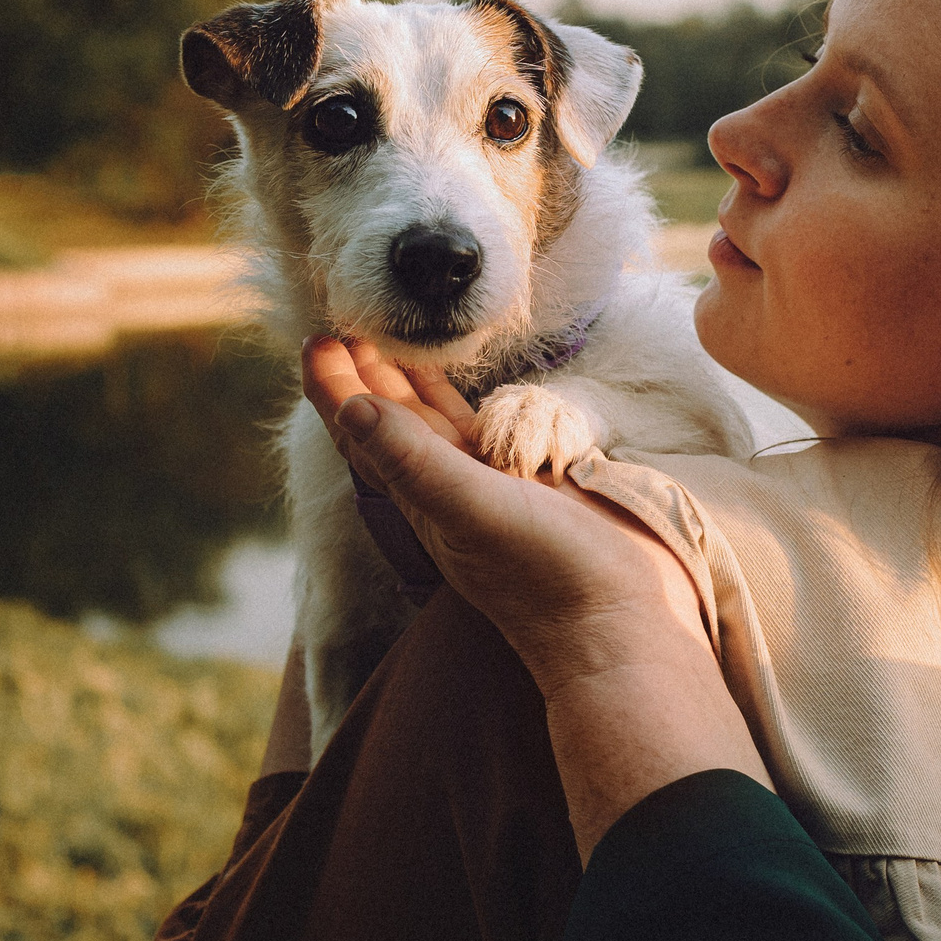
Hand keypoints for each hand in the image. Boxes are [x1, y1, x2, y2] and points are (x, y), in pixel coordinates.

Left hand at [299, 338, 768, 854]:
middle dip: (367, 373)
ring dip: (411, 382)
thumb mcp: (472, 511)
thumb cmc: (547, 575)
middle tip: (349, 317)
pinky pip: (489, 432)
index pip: (364, 432)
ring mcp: (494, 488)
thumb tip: (351, 407)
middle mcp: (450, 490)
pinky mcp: (537, 483)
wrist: (623, 622)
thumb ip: (413, 460)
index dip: (335, 386)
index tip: (317, 336)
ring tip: (392, 339)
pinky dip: (469, 403)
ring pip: (439, 423)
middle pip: (395, 421)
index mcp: (423, 496)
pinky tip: (468, 386)